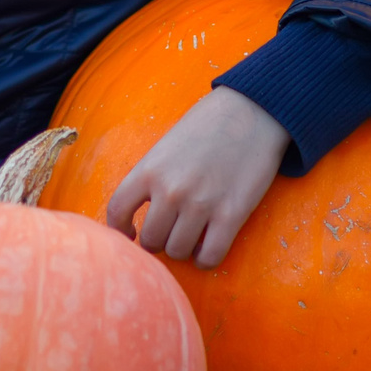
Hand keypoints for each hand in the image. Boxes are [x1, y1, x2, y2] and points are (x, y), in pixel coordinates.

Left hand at [104, 87, 289, 268]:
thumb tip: (143, 211)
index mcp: (149, 170)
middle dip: (158, 241)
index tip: (130, 233)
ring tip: (191, 238)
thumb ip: (152, 177)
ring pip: (177, 251)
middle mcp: (170, 191)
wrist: (252, 111)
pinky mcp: (230, 216)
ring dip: (182, 249)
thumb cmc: (208, 126)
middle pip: (151, 240)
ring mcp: (200, 205)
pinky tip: (208, 248)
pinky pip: (209, 257)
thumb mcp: (167, 146)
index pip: (117, 211)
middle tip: (170, 234)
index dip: (120, 229)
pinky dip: (205, 259)